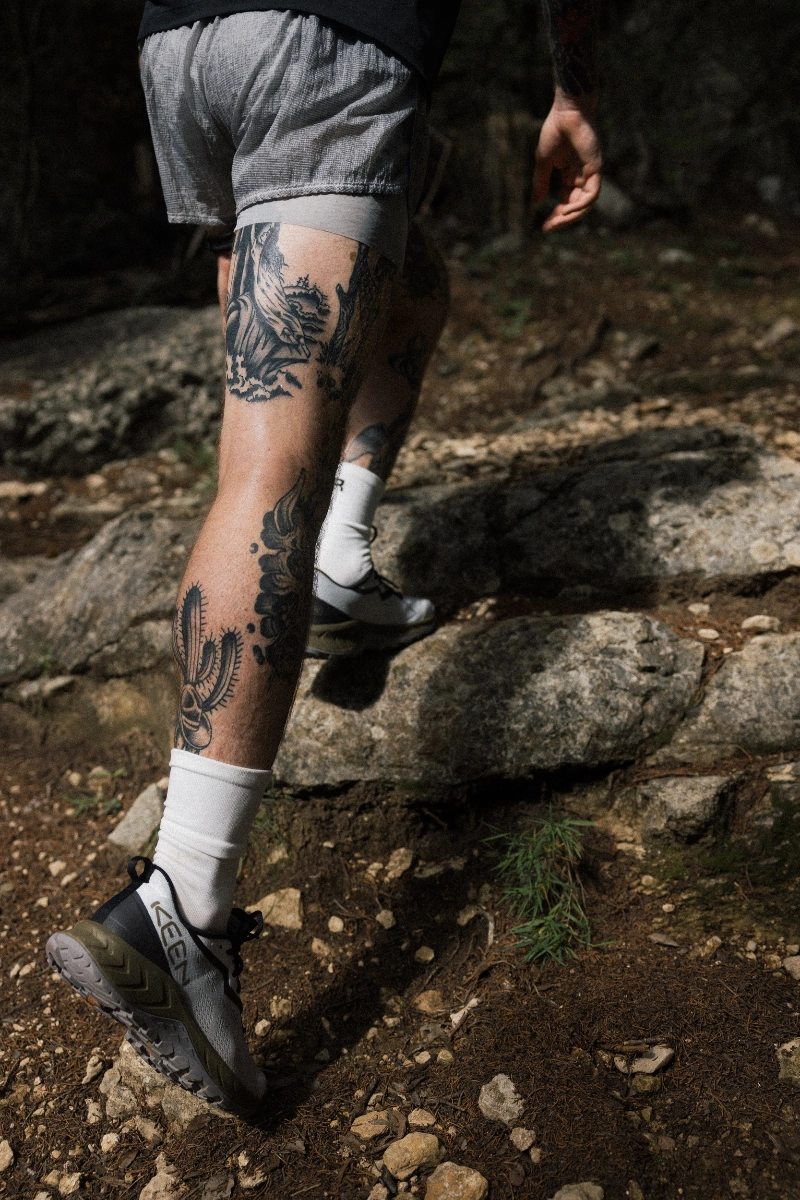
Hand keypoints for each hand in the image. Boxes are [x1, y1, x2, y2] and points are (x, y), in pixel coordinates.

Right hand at [532, 88, 601, 231]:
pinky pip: (591, 195)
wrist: (567, 111)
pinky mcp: (596, 168)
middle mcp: (583, 176)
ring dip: (571, 216)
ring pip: (585, 204)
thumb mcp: (544, 161)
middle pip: (575, 206)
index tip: (544, 227)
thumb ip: (540, 182)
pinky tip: (566, 210)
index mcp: (571, 174)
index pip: (566, 201)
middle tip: (548, 228)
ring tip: (556, 221)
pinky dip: (580, 206)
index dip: (556, 215)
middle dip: (562, 219)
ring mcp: (591, 173)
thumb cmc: (556, 130)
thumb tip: (534, 203)